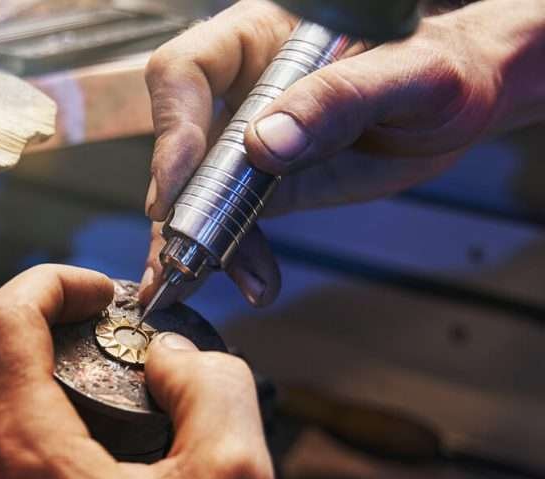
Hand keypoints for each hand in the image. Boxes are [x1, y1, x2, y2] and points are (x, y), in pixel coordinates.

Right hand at [140, 0, 544, 307]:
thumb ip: (338, 99)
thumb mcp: (406, 72)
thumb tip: (266, 142)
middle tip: (185, 246)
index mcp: (259, 40)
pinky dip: (238, 255)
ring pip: (197, 192)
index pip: (186, 72)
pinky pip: (232, 222)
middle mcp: (242, 91)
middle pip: (180, 141)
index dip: (173, 124)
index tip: (181, 177)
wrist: (465, 107)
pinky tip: (256, 278)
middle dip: (178, 199)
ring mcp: (248, 143)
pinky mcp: (264, 187)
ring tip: (208, 275)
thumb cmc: (443, 65)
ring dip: (200, 240)